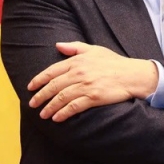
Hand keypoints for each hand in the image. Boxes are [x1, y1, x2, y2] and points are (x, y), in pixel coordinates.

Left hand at [27, 41, 159, 120]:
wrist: (133, 75)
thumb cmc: (114, 62)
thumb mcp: (95, 50)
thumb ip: (75, 47)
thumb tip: (58, 45)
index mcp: (77, 61)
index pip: (51, 71)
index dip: (38, 80)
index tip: (30, 87)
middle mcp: (79, 73)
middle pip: (53, 86)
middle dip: (40, 96)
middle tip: (32, 104)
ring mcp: (86, 86)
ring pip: (61, 98)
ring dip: (49, 108)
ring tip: (43, 115)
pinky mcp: (93, 98)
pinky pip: (74, 107)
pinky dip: (63, 113)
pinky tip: (57, 118)